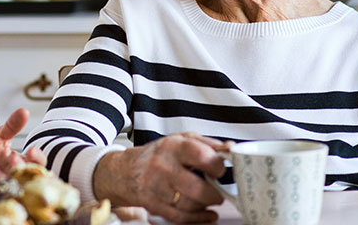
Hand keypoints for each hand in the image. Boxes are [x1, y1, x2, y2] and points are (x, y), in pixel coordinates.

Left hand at [0, 108, 45, 182]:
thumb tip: (25, 110)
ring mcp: (3, 189)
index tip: (31, 150)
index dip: (37, 158)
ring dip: (3, 175)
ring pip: (11, 186)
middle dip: (21, 167)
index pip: (37, 163)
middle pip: (28, 178)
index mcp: (20, 162)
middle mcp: (15, 178)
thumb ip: (11, 127)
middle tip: (12, 158)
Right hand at [93, 132, 225, 223]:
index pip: (201, 155)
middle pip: (196, 188)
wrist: (126, 170)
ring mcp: (156, 187)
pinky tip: (206, 214)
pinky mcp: (153, 205)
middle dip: (214, 194)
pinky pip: (181, 218)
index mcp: (172, 146)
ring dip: (204, 206)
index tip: (220, 170)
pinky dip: (198, 218)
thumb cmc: (159, 155)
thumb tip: (231, 149)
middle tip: (218, 192)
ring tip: (208, 200)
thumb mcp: (180, 140)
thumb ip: (206, 144)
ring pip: (189, 205)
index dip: (217, 166)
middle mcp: (163, 166)